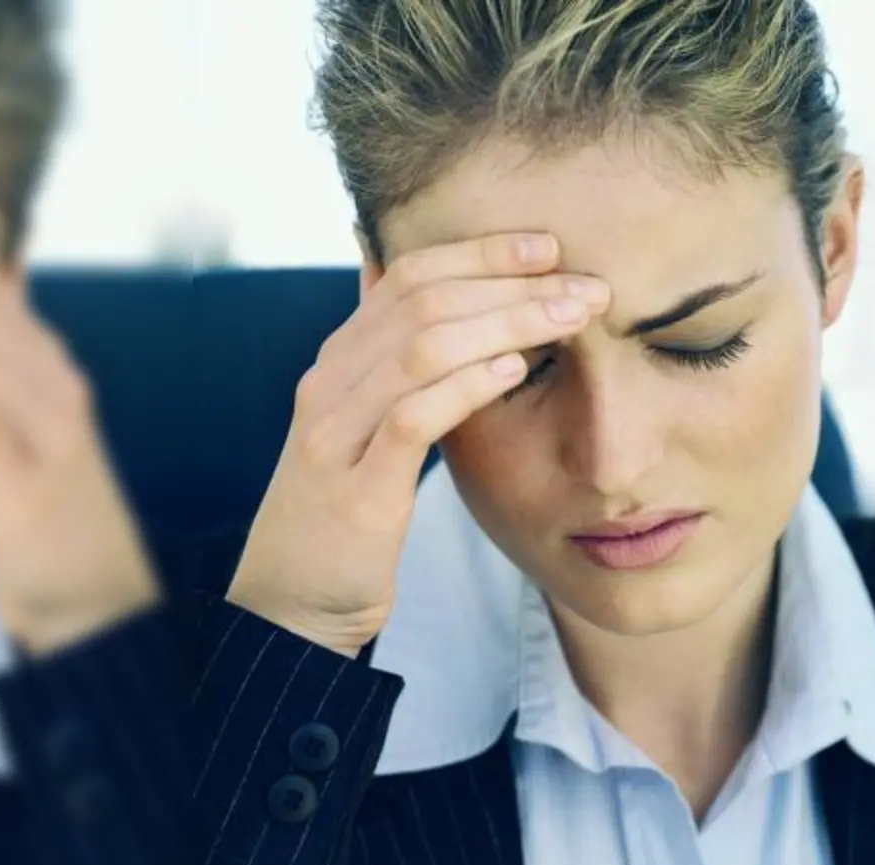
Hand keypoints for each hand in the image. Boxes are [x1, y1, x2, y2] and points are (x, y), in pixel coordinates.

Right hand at [228, 233, 608, 656]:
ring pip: (421, 348)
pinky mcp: (355, 490)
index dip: (481, 252)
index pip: (409, 274)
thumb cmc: (343, 514)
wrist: (290, 607)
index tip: (549, 247)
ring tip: (569, 318)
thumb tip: (390, 274)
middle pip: (423, 301)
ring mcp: (335, 435)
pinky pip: (412, 419)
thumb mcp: (360, 425)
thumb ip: (383, 358)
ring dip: (506, 324)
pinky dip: (466, 385)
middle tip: (584, 284)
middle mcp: (329, 385)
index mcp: (338, 363)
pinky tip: (515, 371)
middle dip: (510, 284)